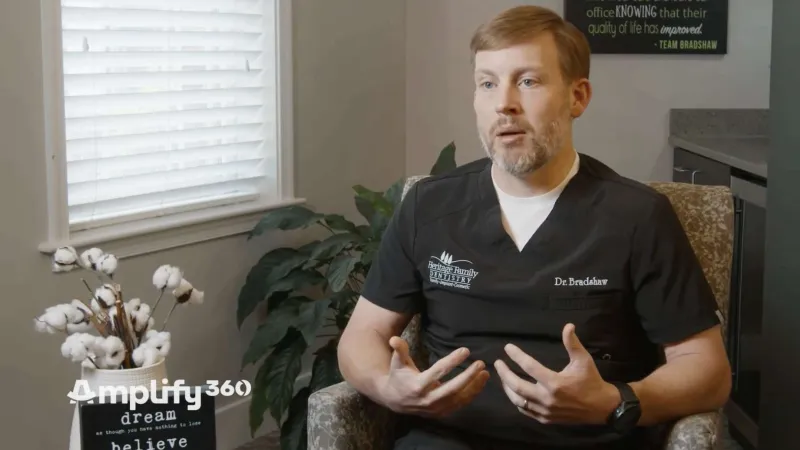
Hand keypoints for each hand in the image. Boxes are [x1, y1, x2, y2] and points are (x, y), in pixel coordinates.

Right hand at [378, 336, 489, 417]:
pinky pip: (459, 404)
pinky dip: (471, 394)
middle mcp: (428, 399)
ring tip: (485, 372)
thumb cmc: (399, 376)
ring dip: (474, 386)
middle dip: (469, 376)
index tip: (465, 351)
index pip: (439, 371)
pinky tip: (480, 383)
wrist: (395, 401)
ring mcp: (436, 409)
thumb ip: (399, 350)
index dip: (453, 360)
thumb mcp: (397, 362)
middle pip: (453, 388)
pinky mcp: (441, 413)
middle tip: (480, 363)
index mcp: (418, 385)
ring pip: (459, 398)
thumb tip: (394, 338)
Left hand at [494, 323, 619, 424]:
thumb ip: (573, 343)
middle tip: (497, 363)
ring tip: (503, 376)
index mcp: (555, 383)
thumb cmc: (591, 381)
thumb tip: (568, 325)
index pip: (529, 366)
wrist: (601, 407)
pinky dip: (517, 401)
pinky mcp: (546, 419)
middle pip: (517, 385)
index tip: (507, 348)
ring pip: (518, 400)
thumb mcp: (583, 360)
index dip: (516, 356)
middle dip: (504, 373)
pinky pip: (525, 410)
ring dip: (507, 387)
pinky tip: (514, 392)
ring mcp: (545, 411)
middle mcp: (547, 398)